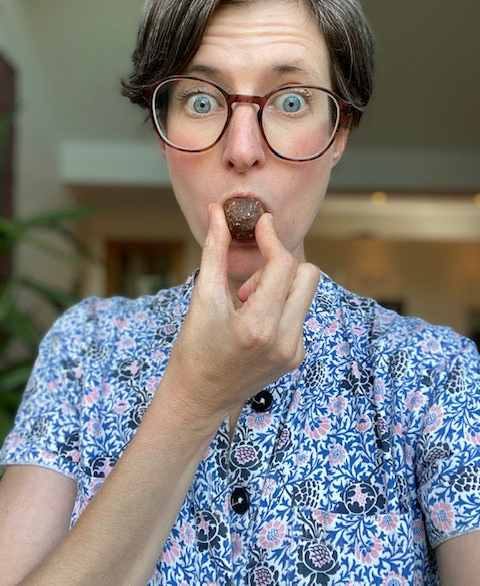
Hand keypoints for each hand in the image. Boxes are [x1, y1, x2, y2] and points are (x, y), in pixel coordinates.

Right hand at [161, 203, 319, 423]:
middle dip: (280, 266)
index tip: (261, 225)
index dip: (272, 238)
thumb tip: (217, 212)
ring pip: (305, 294)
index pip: (283, 265)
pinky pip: (299, 314)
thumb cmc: (194, 348)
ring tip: (246, 306)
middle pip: (307, 275)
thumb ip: (215, 251)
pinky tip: (253, 324)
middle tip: (247, 284)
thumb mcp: (202, 298)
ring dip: (279, 288)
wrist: (199, 398)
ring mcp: (295, 351)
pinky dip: (279, 308)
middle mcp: (286, 341)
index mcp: (260, 325)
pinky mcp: (296, 357)